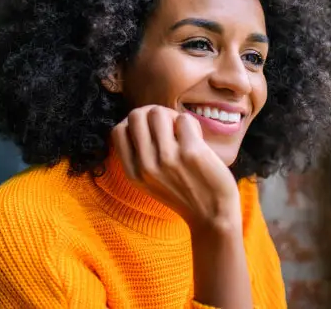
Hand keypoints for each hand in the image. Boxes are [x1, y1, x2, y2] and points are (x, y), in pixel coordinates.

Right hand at [111, 105, 240, 232]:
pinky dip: (191, 124)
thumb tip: (139, 118)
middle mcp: (146, 166)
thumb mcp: (150, 183)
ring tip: (182, 131)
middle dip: (152, 113)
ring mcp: (168, 159)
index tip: (149, 129)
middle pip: (136, 116)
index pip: (118, 131)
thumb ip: (140, 157)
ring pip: (158, 113)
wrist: (213, 217)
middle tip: (168, 125)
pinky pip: (184, 119)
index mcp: (134, 173)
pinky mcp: (191, 153)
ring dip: (172, 116)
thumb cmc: (184, 195)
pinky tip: (197, 138)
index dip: (133, 123)